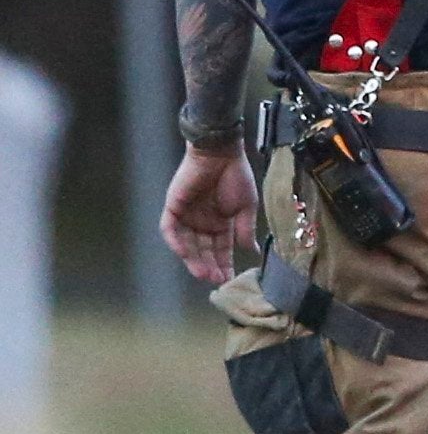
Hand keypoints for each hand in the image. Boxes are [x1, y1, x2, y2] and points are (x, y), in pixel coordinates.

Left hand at [161, 144, 256, 284]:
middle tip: (216, 279)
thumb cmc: (236, 176)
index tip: (230, 279)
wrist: (220, 153)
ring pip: (186, 244)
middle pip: (203, 251)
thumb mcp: (247, 206)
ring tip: (204, 272)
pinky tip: (185, 253)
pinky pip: (170, 229)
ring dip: (193, 259)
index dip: (225, 264)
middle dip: (209, 266)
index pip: (221, 249)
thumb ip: (245, 228)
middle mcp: (202, 223)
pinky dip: (176, 242)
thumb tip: (250, 249)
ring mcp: (186, 216)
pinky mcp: (173, 207)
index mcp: (221, 223)